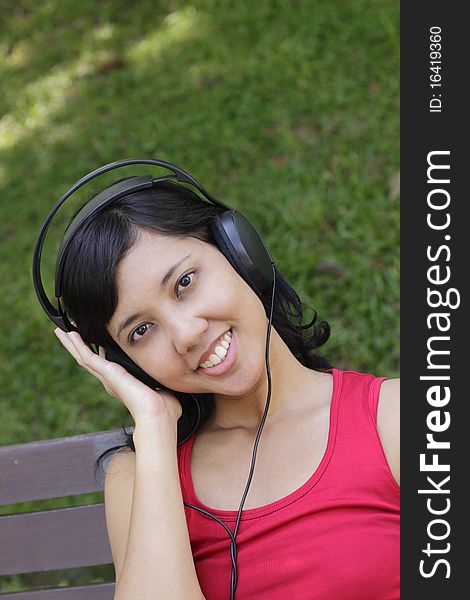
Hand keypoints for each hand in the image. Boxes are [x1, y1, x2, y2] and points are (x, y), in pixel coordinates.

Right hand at [54, 328, 182, 425]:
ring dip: (72, 342)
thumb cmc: (165, 408)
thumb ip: (163, 381)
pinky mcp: (107, 373)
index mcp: (122, 383)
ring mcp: (107, 377)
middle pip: (89, 359)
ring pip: (83, 356)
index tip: (93, 339)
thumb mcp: (162, 387)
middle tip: (67, 331)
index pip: (106, 363)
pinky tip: (70, 334)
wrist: (158, 415)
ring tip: (61, 330)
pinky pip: (87, 356)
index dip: (97, 351)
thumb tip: (173, 378)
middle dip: (78, 345)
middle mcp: (111, 380)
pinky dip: (77, 345)